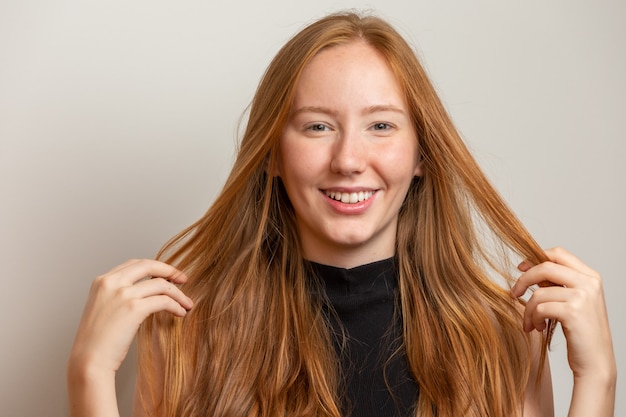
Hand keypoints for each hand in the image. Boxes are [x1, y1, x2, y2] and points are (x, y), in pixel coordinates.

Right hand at [69, 259, 192, 374]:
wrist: (88, 362)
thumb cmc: (97, 342)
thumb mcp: (103, 308)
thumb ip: (118, 295)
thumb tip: (145, 291)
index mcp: (102, 281)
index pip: (134, 264)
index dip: (155, 267)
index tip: (168, 274)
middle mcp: (111, 283)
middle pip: (149, 266)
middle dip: (170, 271)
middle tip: (183, 279)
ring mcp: (122, 294)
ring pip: (161, 285)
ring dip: (178, 294)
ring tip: (187, 304)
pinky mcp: (134, 308)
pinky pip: (164, 301)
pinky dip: (176, 306)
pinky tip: (180, 313)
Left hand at [511, 247, 614, 380]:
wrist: (596, 362)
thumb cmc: (581, 332)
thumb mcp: (571, 301)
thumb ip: (554, 283)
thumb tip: (527, 265)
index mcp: (590, 276)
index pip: (559, 253)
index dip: (536, 257)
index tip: (521, 268)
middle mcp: (589, 283)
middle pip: (545, 267)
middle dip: (524, 279)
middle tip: (514, 293)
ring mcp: (583, 296)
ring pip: (539, 292)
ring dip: (528, 309)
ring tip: (530, 322)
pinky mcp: (573, 312)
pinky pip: (540, 308)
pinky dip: (533, 319)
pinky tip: (538, 328)